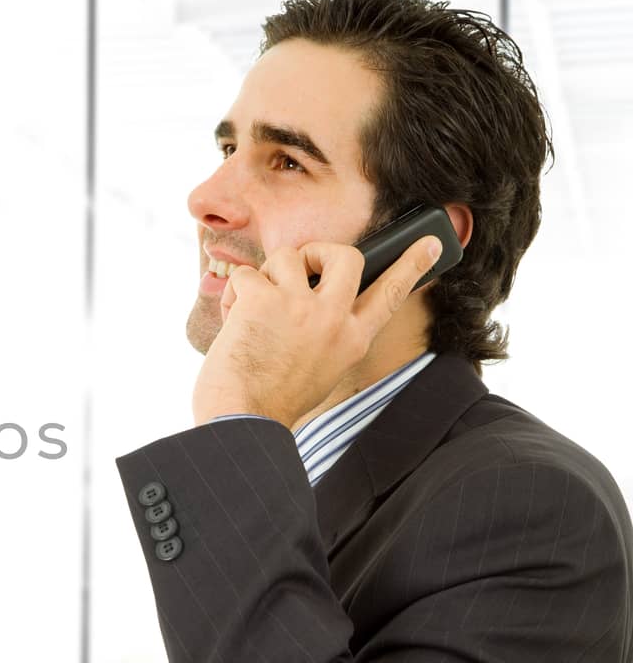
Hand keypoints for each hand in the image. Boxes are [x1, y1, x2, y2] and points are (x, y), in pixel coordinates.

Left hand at [191, 234, 441, 427]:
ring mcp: (300, 306)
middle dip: (319, 250)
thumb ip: (327, 332)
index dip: (412, 265)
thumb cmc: (273, 400)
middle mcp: (334, 320)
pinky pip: (247, 274)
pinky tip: (232, 319)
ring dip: (266, 274)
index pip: (392, 294)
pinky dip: (234, 294)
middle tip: (299, 265)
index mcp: (354, 340)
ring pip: (288, 255)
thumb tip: (311, 293)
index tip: (430, 243)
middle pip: (346, 256)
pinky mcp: (263, 299)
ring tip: (254, 305)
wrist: (243, 420)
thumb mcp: (322, 368)